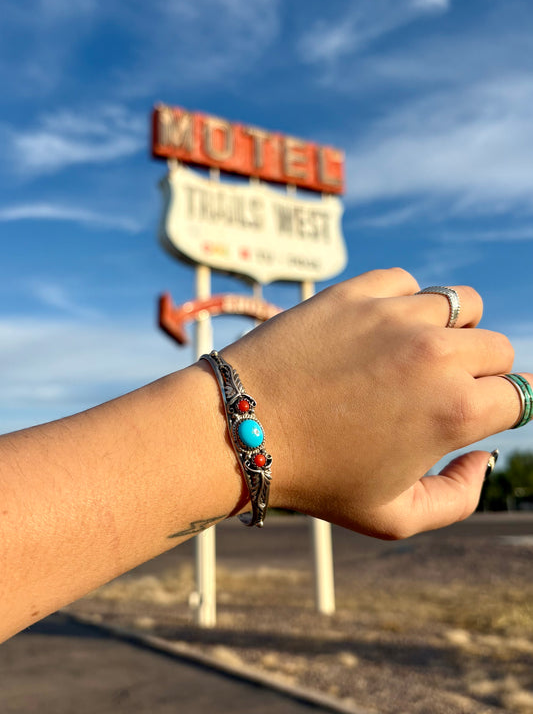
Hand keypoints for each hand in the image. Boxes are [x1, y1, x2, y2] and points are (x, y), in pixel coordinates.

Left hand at [222, 268, 528, 537]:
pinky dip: (405, 303)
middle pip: (498, 348)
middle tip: (443, 390)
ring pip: (462, 305)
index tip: (474, 414)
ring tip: (419, 353)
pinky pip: (408, 284)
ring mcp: (396, 316)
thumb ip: (459, 497)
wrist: (241, 428)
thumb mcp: (395, 517)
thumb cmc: (317, 479)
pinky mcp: (358, 292)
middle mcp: (436, 355)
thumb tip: (484, 456)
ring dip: (452, 330)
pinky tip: (382, 330)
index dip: (499, 411)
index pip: (518, 396)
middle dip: (481, 373)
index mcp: (455, 412)